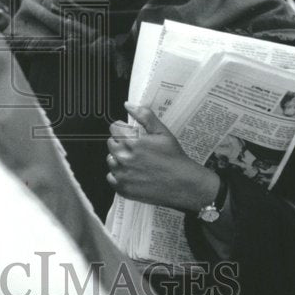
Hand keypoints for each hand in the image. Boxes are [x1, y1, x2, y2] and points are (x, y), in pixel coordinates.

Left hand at [106, 102, 220, 211]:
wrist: (183, 184)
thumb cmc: (174, 159)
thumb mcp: (162, 132)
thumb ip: (144, 116)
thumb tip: (129, 105)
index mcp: (132, 141)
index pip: (114, 128)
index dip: (124, 129)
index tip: (132, 134)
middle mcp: (124, 158)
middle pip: (111, 143)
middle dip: (121, 142)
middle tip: (138, 149)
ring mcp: (122, 175)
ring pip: (110, 160)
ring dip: (119, 158)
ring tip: (137, 162)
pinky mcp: (123, 189)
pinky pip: (111, 177)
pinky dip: (119, 175)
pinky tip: (134, 173)